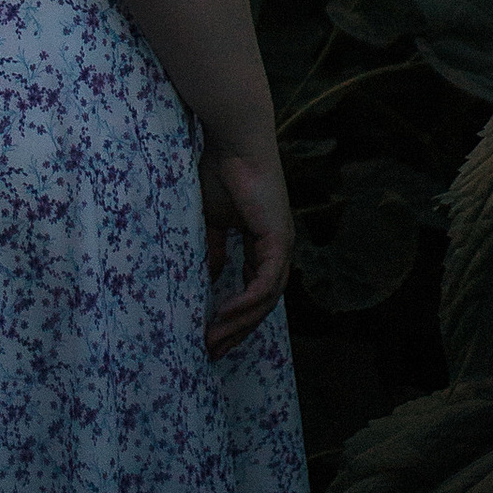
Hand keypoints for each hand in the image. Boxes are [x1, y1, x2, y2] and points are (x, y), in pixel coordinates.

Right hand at [199, 140, 291, 358]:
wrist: (232, 141)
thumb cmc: (219, 170)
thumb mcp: (210, 220)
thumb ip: (212, 249)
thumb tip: (211, 278)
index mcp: (263, 241)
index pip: (254, 288)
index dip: (235, 314)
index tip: (211, 334)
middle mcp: (277, 247)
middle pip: (262, 303)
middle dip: (237, 330)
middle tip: (212, 351)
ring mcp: (282, 245)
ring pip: (266, 300)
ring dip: (240, 323)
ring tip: (213, 340)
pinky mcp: (279, 240)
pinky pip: (265, 284)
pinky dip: (247, 303)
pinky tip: (225, 315)